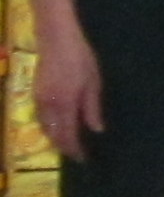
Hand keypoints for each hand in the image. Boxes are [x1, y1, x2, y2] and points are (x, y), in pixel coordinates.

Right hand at [33, 24, 103, 158]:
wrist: (55, 38)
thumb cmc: (80, 58)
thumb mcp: (93, 82)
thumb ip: (92, 108)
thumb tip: (96, 130)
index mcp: (65, 103)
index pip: (68, 134)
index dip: (75, 149)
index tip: (83, 159)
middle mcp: (48, 105)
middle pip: (53, 134)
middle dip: (64, 147)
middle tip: (76, 155)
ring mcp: (38, 99)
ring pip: (44, 127)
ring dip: (55, 139)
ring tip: (68, 144)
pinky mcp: (34, 93)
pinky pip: (40, 118)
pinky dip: (48, 127)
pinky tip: (57, 128)